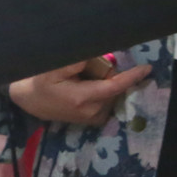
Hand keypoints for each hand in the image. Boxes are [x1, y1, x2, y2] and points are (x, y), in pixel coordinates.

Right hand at [8, 57, 150, 125]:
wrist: (29, 100)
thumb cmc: (40, 80)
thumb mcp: (55, 66)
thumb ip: (79, 60)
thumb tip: (103, 55)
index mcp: (83, 98)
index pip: (114, 86)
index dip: (132, 77)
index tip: (147, 68)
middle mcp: (91, 111)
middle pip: (114, 87)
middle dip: (108, 75)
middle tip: (88, 69)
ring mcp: (93, 118)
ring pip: (112, 94)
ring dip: (106, 83)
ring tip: (85, 79)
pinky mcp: (93, 121)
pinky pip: (108, 101)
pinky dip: (104, 92)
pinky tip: (88, 88)